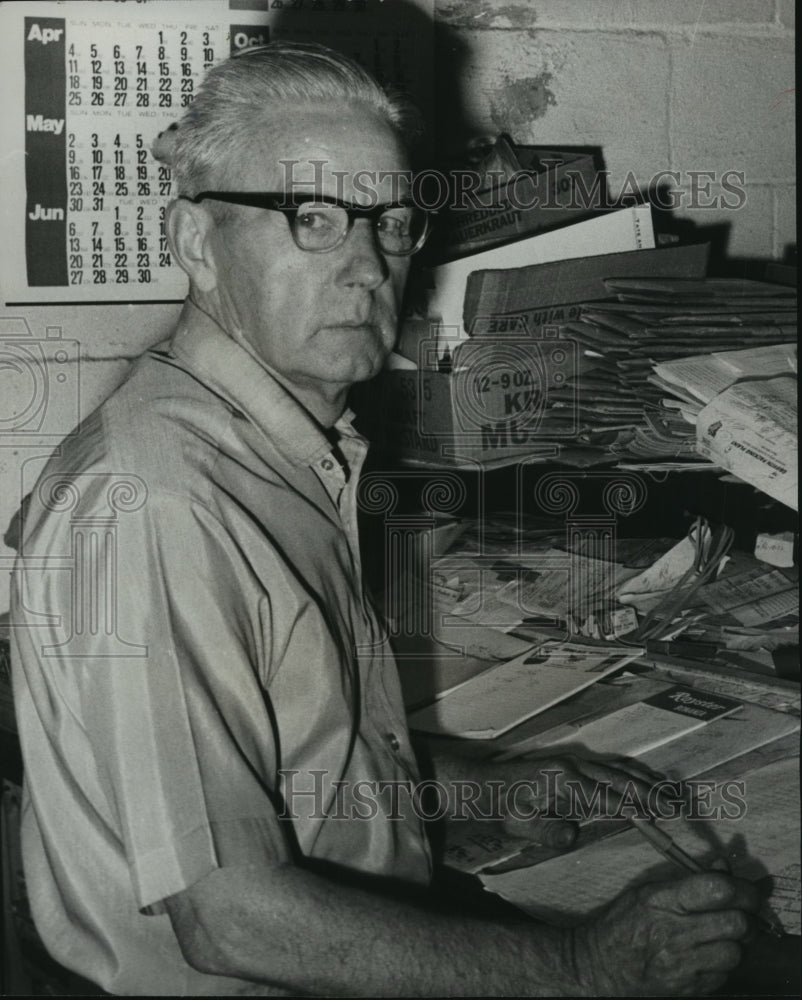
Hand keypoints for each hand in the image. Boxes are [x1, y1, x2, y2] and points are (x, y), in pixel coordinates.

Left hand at [491, 753, 662, 849]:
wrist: (485, 786)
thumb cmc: (501, 806)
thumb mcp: (518, 823)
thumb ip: (546, 830)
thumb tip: (574, 836)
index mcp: (563, 779)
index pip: (607, 795)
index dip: (634, 807)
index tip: (659, 817)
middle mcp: (573, 766)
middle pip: (619, 779)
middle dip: (649, 793)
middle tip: (676, 808)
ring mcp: (575, 764)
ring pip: (618, 771)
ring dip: (645, 782)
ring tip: (671, 795)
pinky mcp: (574, 768)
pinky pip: (609, 770)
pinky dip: (632, 777)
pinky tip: (646, 785)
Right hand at [573, 871, 760, 995]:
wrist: (601, 966)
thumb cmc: (623, 924)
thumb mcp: (648, 892)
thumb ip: (688, 880)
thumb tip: (723, 868)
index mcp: (664, 900)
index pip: (718, 890)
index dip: (743, 888)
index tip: (749, 890)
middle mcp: (675, 932)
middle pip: (736, 923)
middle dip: (748, 916)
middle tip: (744, 913)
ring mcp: (683, 964)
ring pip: (736, 952)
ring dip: (738, 942)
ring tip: (726, 935)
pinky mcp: (690, 988)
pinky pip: (724, 975)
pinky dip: (724, 963)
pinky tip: (710, 953)